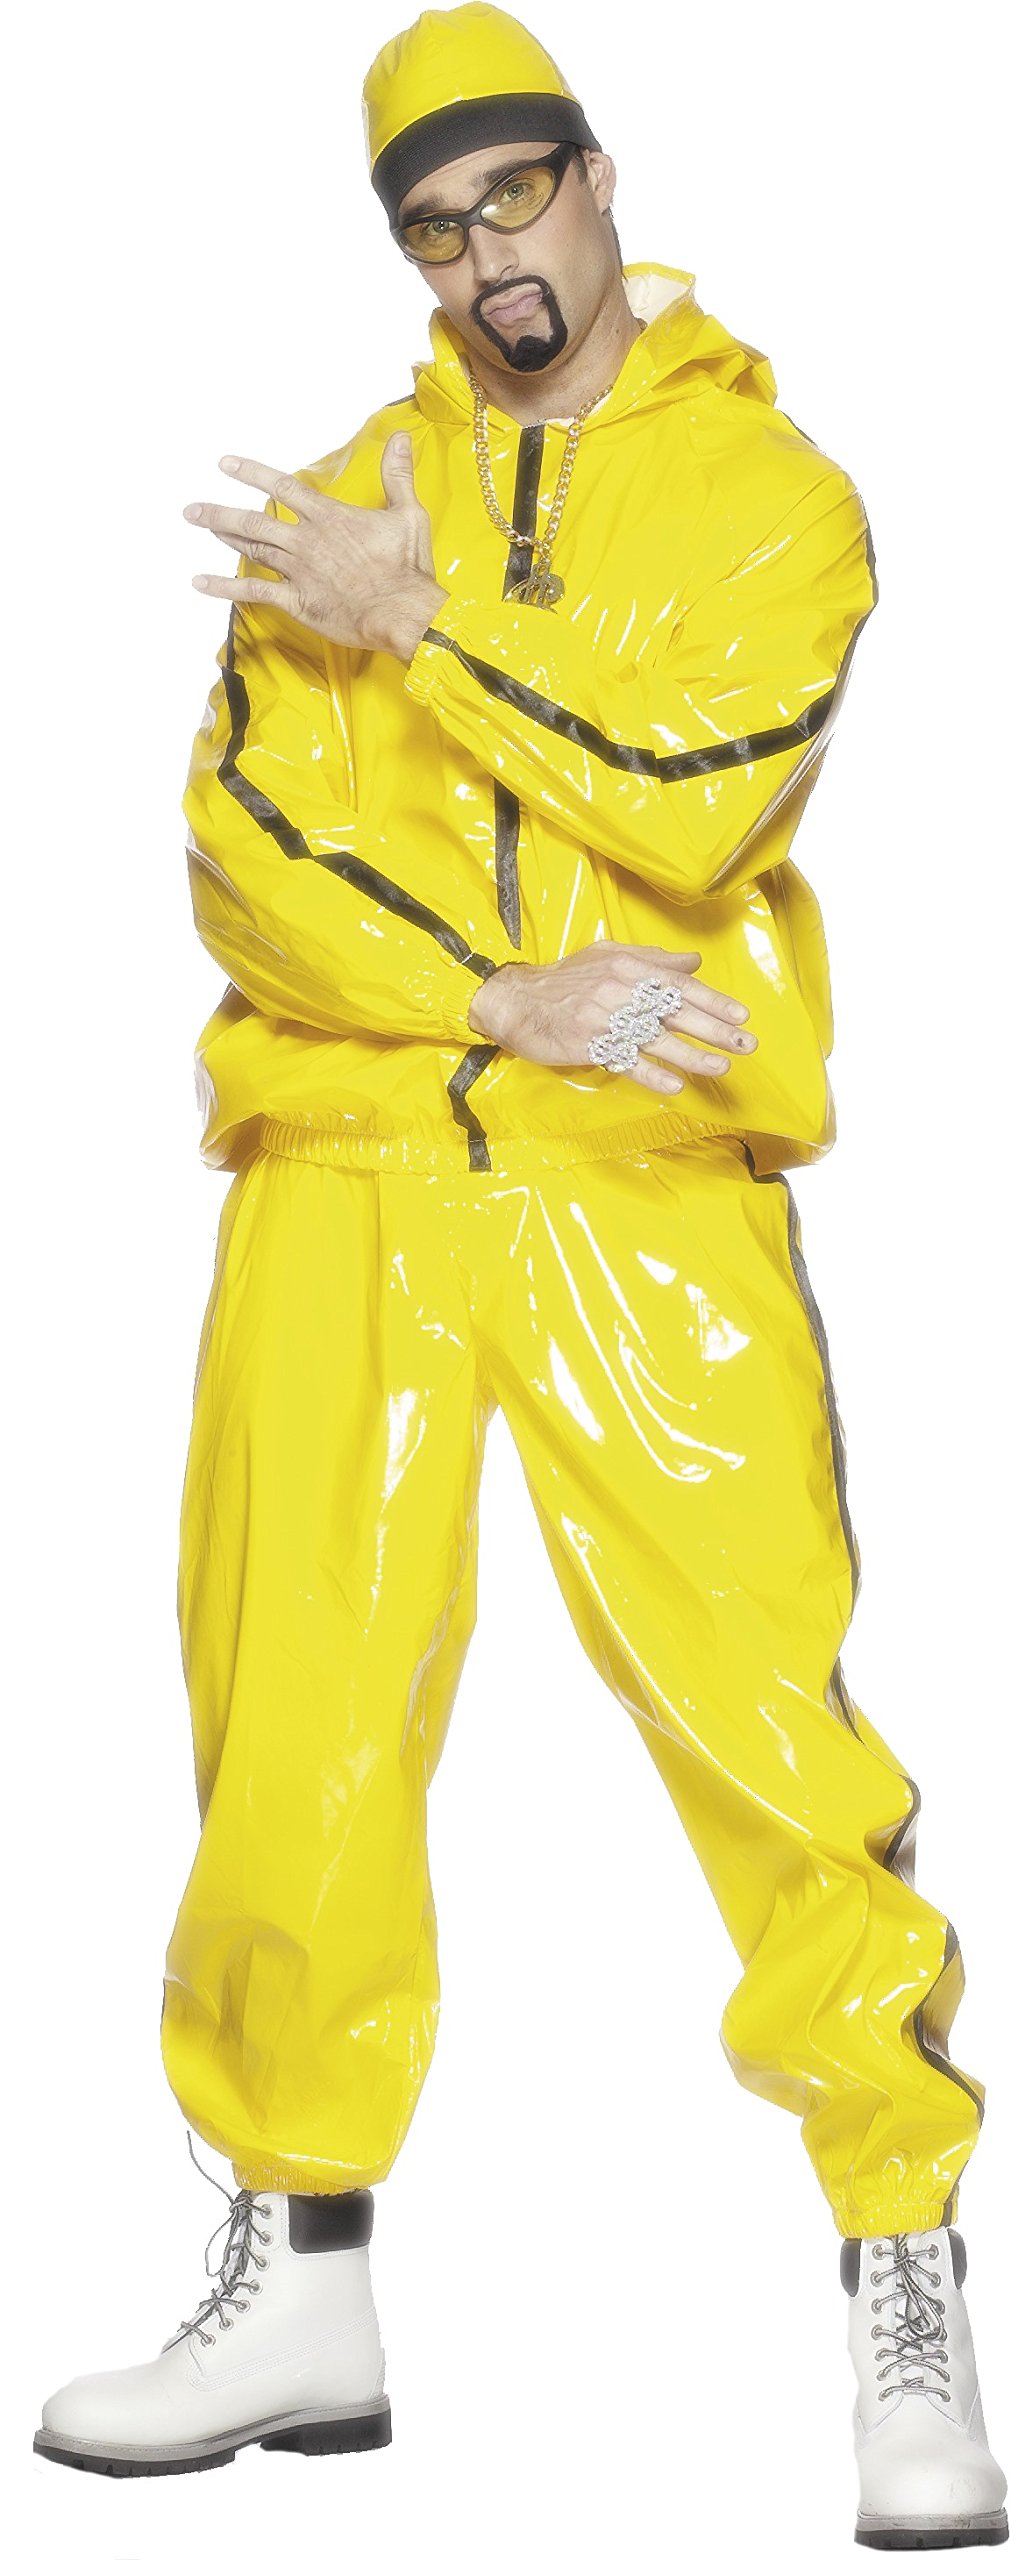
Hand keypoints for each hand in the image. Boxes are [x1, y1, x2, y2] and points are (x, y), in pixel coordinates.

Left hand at [182, 440, 447, 661]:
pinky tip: (201, 582)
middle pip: (254, 521)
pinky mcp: (298, 601)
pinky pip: (254, 592)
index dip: (252, 473)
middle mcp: (306, 541)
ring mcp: (298, 571)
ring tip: (202, 526)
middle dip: (220, 511)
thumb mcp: (407, 514)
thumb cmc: (407, 567)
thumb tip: (398, 438)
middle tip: (192, 508)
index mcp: (328, 517)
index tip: (226, 464)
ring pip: (252, 549)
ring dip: (224, 536)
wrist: (402, 612)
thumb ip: (397, 475)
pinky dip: (225, 587)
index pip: (282, 487)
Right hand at [467, 943, 758, 1095]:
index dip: (713, 1001)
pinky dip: (650, 1073)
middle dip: (714, 1029)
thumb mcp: (608, 956)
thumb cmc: (564, 980)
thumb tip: (693, 961)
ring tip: (720, 1068)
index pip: (679, 984)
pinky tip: (673, 1086)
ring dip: (691, 1055)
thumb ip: (653, 959)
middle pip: (675, 1011)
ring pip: (655, 1038)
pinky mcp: (588, 1043)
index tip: (741, 1017)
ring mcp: (604, 1018)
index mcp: (629, 967)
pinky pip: (625, 1061)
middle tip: (746, 1044)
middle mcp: (620, 990)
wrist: (515, 1000)